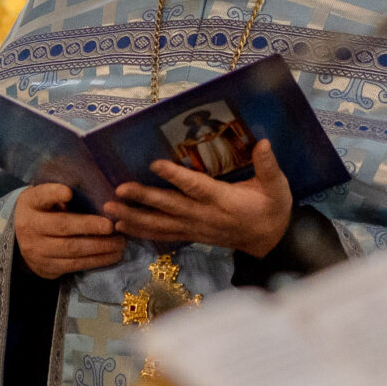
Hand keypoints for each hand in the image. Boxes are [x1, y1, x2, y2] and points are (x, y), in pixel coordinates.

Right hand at [13, 183, 124, 279]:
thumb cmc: (44, 212)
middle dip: (89, 226)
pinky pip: (75, 265)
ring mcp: (36, 250)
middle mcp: (29, 227)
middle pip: (61, 226)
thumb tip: (95, 191)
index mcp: (29, 203)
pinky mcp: (46, 267)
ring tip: (119, 243)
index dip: (54, 194)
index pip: (41, 196)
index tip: (69, 192)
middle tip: (111, 226)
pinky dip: (96, 261)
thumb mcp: (45, 198)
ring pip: (72, 249)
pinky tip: (112, 255)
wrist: (22, 241)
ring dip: (99, 247)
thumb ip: (62, 195)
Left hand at [103, 140, 294, 257]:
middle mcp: (205, 216)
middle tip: (119, 190)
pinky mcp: (191, 235)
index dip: (176, 177)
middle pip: (170, 207)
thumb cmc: (272, 210)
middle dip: (143, 199)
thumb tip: (263, 142)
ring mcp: (195, 228)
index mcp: (224, 201)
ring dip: (133, 218)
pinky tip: (121, 226)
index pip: (196, 187)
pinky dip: (141, 232)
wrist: (271, 243)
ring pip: (160, 224)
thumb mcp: (277, 188)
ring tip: (109, 211)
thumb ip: (269, 166)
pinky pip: (162, 235)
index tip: (154, 164)